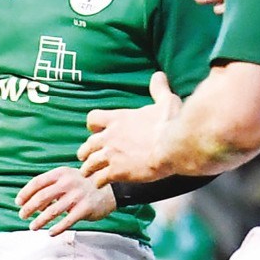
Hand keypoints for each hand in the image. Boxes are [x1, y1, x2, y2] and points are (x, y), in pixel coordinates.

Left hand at [16, 167, 116, 235]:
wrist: (111, 190)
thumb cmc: (83, 186)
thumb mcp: (67, 179)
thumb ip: (51, 187)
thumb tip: (33, 205)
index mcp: (61, 173)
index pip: (37, 182)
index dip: (25, 193)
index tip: (18, 202)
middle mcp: (68, 183)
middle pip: (41, 197)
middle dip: (29, 208)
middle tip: (22, 216)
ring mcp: (77, 196)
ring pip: (52, 211)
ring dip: (40, 221)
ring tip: (33, 227)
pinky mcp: (85, 208)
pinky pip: (67, 221)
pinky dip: (57, 228)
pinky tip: (50, 232)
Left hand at [80, 73, 183, 187]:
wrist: (173, 146)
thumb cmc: (171, 123)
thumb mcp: (165, 101)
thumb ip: (158, 90)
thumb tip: (158, 75)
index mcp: (118, 119)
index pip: (92, 119)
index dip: (93, 126)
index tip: (95, 131)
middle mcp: (109, 136)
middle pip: (87, 144)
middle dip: (86, 151)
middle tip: (86, 157)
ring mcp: (110, 155)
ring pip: (89, 163)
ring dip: (88, 168)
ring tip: (88, 173)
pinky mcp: (116, 172)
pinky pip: (99, 179)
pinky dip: (99, 181)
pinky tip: (100, 184)